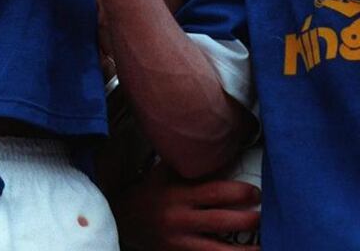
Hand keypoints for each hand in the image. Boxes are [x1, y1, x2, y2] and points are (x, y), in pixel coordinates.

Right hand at [115, 161, 259, 249]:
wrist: (125, 219)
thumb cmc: (151, 191)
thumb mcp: (165, 173)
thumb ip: (188, 165)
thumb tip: (220, 150)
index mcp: (178, 195)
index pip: (213, 193)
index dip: (238, 193)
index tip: (255, 192)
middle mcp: (180, 220)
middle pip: (220, 222)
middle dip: (247, 220)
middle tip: (264, 215)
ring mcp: (181, 243)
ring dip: (245, 250)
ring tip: (265, 246)